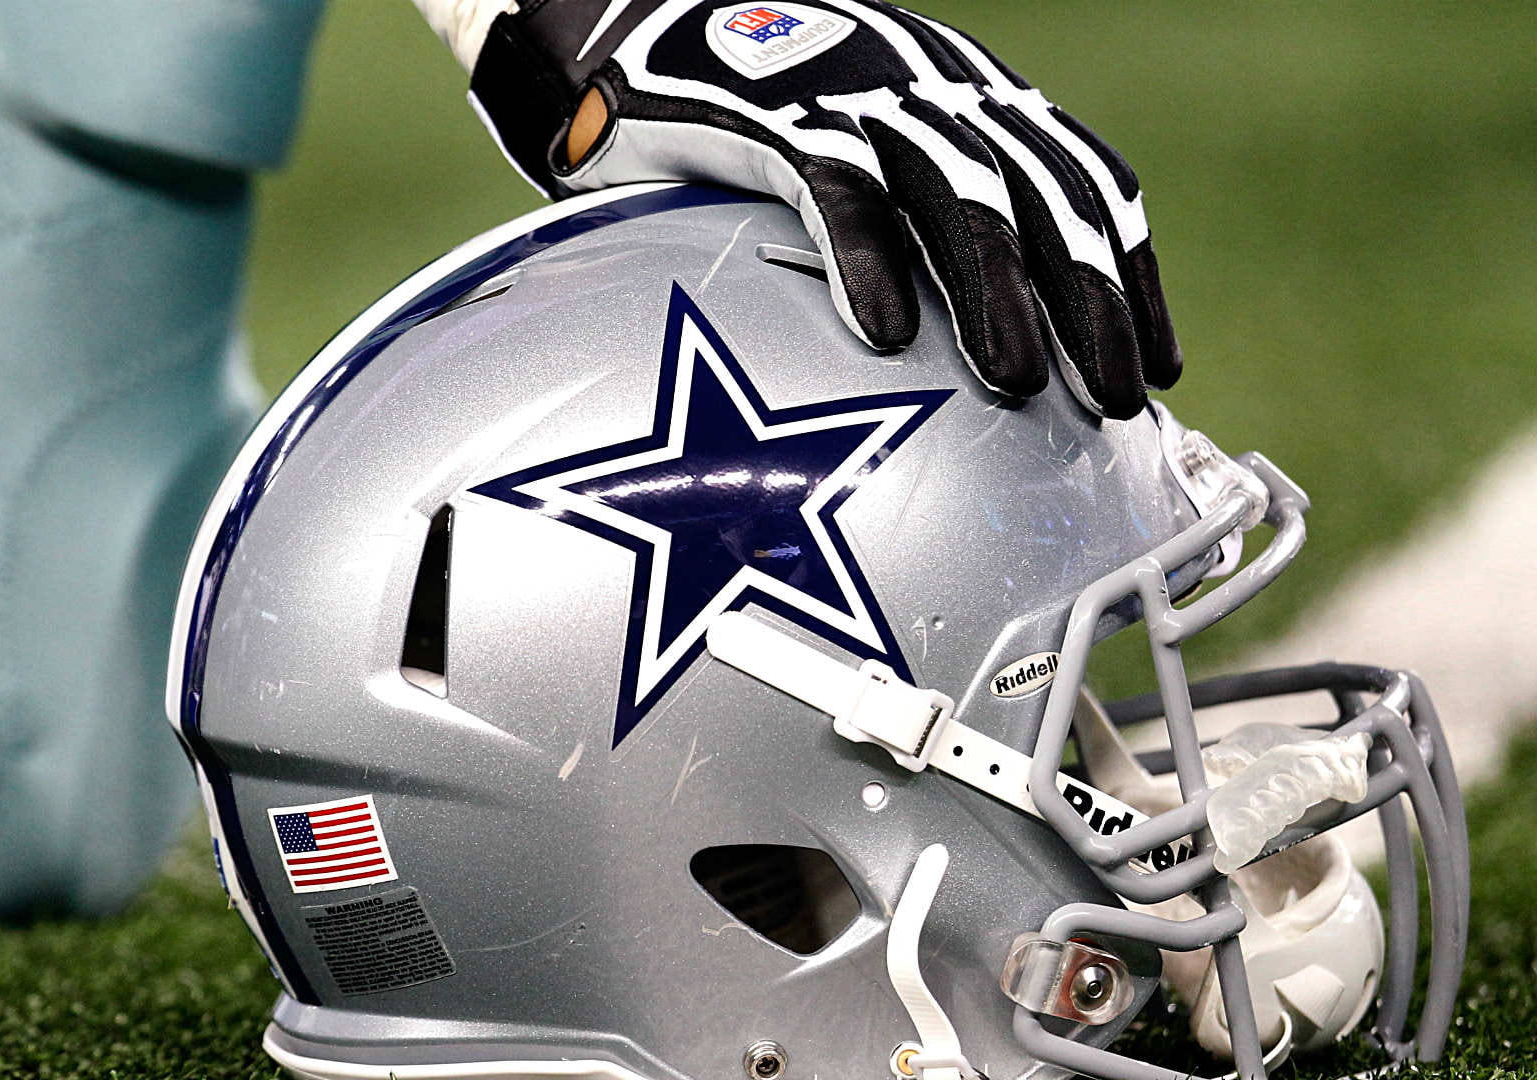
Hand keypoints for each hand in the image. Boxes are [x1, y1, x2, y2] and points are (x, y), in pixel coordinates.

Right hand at [469, 0, 1178, 418]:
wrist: (630, 20)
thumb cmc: (743, 118)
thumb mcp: (854, 153)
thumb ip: (911, 226)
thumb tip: (945, 362)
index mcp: (968, 96)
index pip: (1080, 178)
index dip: (1128, 276)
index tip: (1156, 372)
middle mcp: (934, 84)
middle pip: (1040, 192)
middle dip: (1088, 302)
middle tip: (1111, 403)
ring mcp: (859, 90)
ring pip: (957, 188)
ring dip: (997, 291)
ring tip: (1018, 384)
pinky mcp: (774, 110)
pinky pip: (835, 186)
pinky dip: (864, 257)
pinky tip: (884, 335)